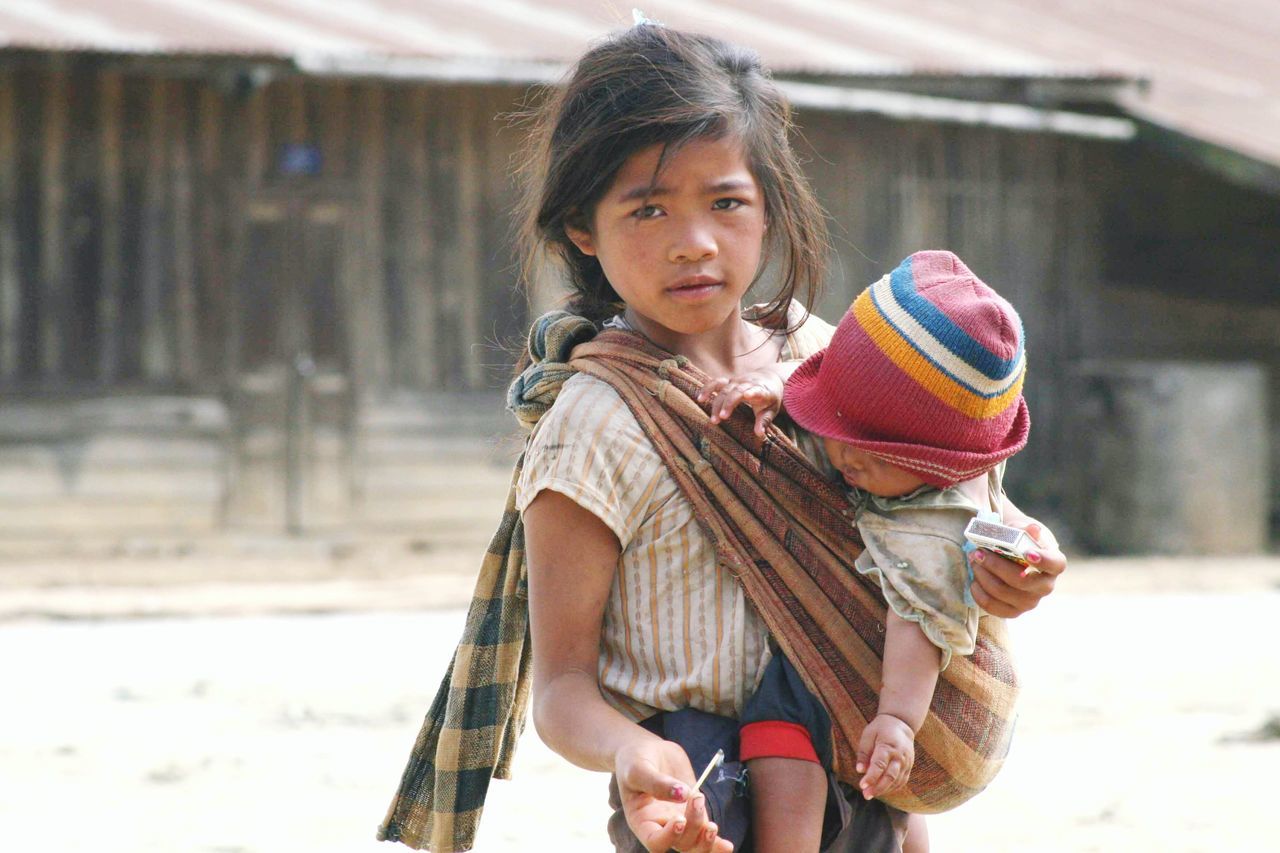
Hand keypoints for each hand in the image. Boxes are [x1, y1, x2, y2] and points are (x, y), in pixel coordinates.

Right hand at [615, 739, 732, 852]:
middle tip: (697, 798)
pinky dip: (717, 843)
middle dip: (693, 827)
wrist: (648, 751)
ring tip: (712, 825)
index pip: (655, 842)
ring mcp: (679, 821)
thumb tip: (683, 794)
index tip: (679, 818)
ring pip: (695, 845)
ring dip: (707, 839)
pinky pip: (706, 835)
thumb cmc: (635, 760)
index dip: (669, 837)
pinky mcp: (695, 813)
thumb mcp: (638, 768)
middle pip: (680, 844)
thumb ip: (657, 782)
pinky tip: (727, 846)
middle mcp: (661, 826)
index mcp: (642, 821)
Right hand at [697, 370, 783, 436]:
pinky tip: (700, 398)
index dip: (752, 392)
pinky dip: (708, 389)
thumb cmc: (770, 398)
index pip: (757, 390)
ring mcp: (737, 381)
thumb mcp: (771, 410)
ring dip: (717, 403)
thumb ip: (764, 421)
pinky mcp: (729, 380)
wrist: (768, 378)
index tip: (747, 395)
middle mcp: (748, 383)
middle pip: (736, 391)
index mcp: (761, 390)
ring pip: (724, 389)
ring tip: (713, 418)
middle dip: (728, 403)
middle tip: (721, 418)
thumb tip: (759, 434)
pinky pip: (716, 383)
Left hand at [855, 713, 914, 799]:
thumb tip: (860, 770)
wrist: (901, 724)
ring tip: (870, 794)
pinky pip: (901, 781)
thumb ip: (864, 753)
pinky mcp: (909, 767)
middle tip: (866, 795)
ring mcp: (906, 763)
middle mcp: (899, 756)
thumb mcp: (868, 735)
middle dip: (877, 787)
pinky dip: (892, 788)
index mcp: (888, 746)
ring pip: (896, 781)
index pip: (880, 765)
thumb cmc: (881, 729)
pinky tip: (882, 791)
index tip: (862, 785)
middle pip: (890, 776)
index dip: (871, 777)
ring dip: (883, 790)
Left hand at [969, 520, 1064, 617]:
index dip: (1044, 561)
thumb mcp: (1020, 528)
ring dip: (983, 576)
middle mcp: (1045, 586)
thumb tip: (1033, 529)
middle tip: (979, 552)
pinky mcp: (1013, 611)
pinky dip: (979, 594)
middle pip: (1022, 581)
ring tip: (973, 561)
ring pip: (1004, 593)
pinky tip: (974, 581)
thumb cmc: (1017, 539)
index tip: (1027, 553)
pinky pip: (994, 608)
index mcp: (1053, 563)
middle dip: (996, 566)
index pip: (1056, 564)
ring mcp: (1030, 601)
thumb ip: (1024, 528)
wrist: (1009, 553)